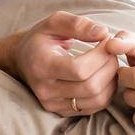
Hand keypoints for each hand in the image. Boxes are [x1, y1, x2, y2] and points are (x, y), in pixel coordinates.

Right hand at [8, 12, 131, 116]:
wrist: (22, 60)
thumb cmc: (40, 38)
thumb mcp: (53, 22)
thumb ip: (77, 24)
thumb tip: (103, 33)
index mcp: (42, 65)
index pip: (79, 69)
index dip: (100, 55)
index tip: (106, 41)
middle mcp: (46, 89)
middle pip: (90, 86)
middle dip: (109, 66)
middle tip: (112, 51)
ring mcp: (54, 103)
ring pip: (96, 100)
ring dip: (111, 80)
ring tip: (110, 62)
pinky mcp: (62, 111)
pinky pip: (94, 107)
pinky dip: (106, 91)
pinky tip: (104, 75)